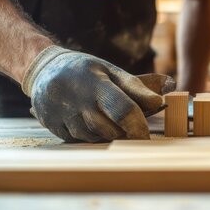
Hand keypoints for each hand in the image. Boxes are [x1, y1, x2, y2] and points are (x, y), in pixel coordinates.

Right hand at [22, 46, 174, 141]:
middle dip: (122, 131)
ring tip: (101, 115)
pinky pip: (80, 140)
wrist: (43, 69)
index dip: (138, 127)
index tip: (146, 137)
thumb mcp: (111, 71)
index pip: (123, 110)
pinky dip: (89, 135)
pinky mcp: (52, 127)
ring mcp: (61, 115)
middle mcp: (76, 99)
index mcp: (95, 83)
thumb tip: (166, 92)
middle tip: (124, 123)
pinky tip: (86, 120)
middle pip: (110, 129)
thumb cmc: (86, 71)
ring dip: (105, 133)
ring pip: (95, 138)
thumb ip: (138, 86)